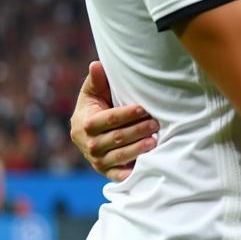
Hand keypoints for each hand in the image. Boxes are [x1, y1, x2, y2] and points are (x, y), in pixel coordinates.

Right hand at [69, 61, 159, 181]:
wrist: (89, 132)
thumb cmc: (96, 106)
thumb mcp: (94, 92)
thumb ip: (97, 80)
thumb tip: (97, 64)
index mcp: (85, 124)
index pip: (107, 120)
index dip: (126, 114)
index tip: (143, 108)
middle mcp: (89, 145)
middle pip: (115, 138)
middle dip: (137, 131)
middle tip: (156, 123)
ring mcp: (97, 160)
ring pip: (118, 156)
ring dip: (137, 149)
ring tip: (155, 141)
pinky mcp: (106, 172)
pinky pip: (118, 175)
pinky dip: (131, 173)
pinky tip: (146, 166)